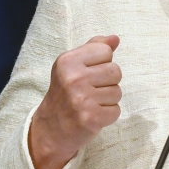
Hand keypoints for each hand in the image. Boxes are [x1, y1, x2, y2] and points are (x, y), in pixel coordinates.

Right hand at [29, 35, 121, 168]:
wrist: (50, 129)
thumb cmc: (66, 93)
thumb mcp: (73, 65)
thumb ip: (94, 48)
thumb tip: (115, 38)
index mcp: (67, 61)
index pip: (106, 51)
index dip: (102, 63)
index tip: (87, 74)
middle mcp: (73, 78)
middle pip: (115, 71)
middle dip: (108, 82)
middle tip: (90, 91)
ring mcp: (81, 99)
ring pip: (117, 92)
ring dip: (108, 99)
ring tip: (90, 103)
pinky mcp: (90, 118)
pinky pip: (116, 111)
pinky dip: (108, 115)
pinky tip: (92, 115)